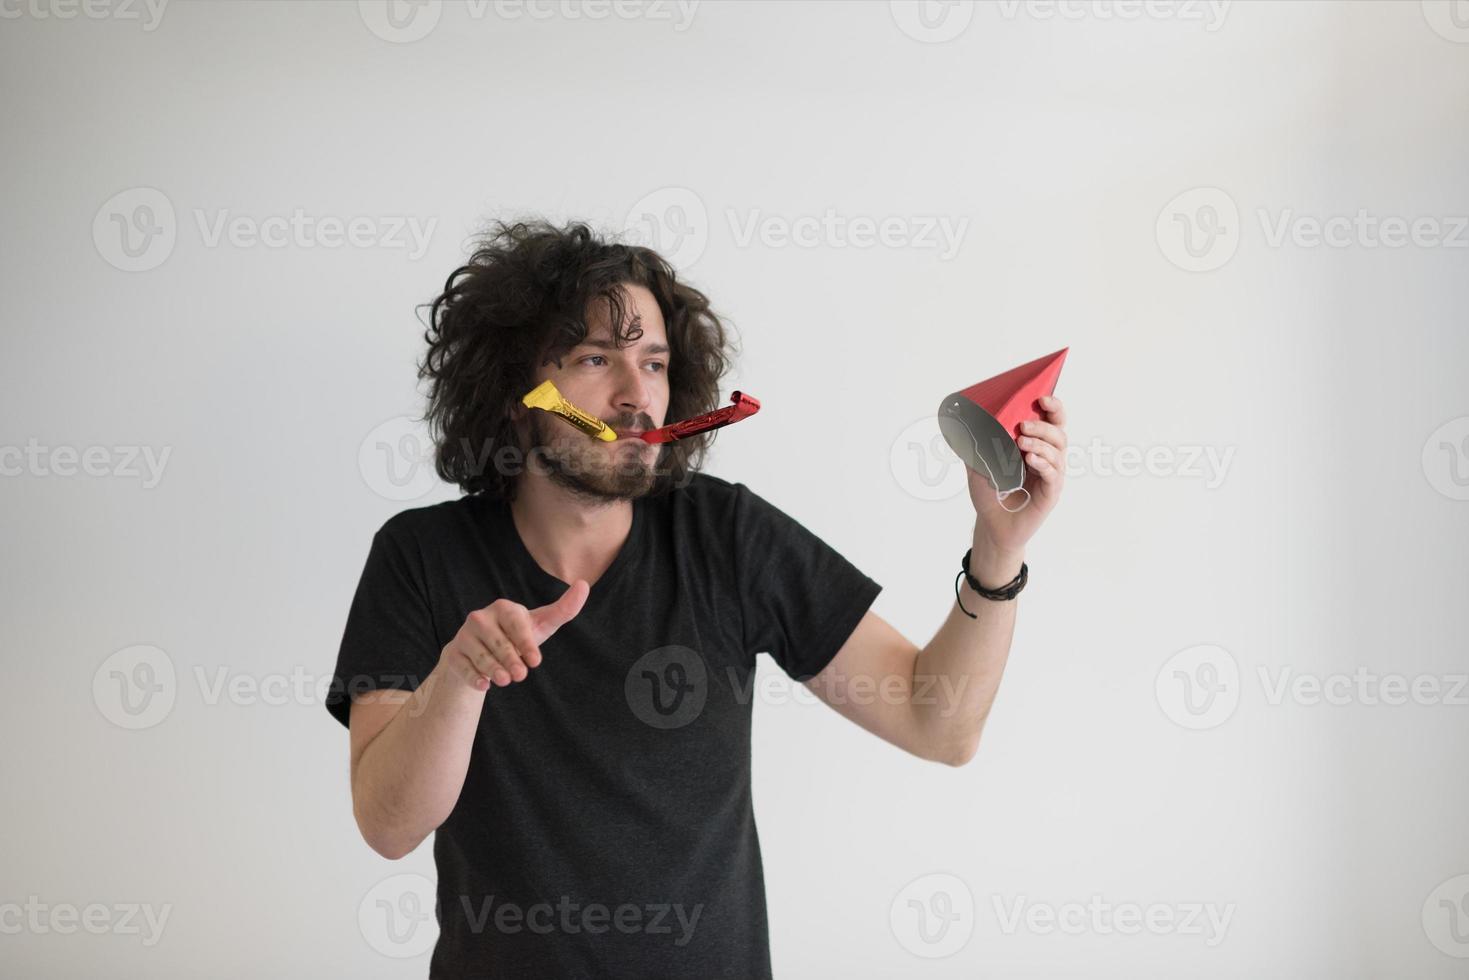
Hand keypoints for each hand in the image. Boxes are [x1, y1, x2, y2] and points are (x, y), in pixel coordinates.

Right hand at [439, 580, 588, 690]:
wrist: (481, 652)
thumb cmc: (516, 637)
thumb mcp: (540, 625)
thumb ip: (563, 609)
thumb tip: (584, 584)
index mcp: (503, 608)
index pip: (516, 625)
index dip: (526, 643)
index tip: (536, 661)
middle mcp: (480, 618)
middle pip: (498, 643)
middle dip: (510, 660)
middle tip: (520, 676)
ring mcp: (465, 636)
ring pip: (480, 655)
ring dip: (493, 669)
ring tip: (505, 680)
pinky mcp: (454, 653)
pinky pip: (463, 667)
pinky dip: (473, 677)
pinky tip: (484, 685)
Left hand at [966, 395, 1067, 559]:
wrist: (991, 525)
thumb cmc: (989, 493)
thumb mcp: (978, 464)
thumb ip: (976, 444)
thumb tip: (966, 421)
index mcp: (1035, 446)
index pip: (1051, 421)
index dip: (1052, 407)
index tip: (1041, 398)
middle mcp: (1047, 458)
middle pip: (1059, 433)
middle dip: (1044, 425)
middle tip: (1023, 425)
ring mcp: (1051, 476)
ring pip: (1058, 452)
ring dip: (1041, 443)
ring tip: (1022, 442)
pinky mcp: (1051, 494)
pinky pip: (1054, 475)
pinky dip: (1043, 464)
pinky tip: (1031, 460)